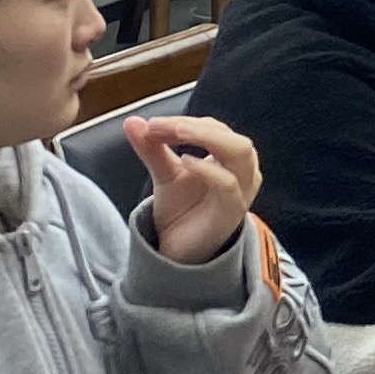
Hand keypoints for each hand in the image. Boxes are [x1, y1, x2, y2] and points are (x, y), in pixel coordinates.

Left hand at [127, 110, 264, 267]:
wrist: (180, 252)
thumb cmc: (181, 210)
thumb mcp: (164, 174)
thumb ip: (152, 149)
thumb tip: (131, 121)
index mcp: (229, 157)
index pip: (213, 128)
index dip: (183, 121)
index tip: (151, 125)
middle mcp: (243, 169)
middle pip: (231, 135)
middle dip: (197, 126)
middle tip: (160, 126)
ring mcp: (242, 189)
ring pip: (240, 152)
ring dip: (208, 137)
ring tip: (178, 132)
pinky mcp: (233, 210)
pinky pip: (229, 183)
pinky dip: (208, 169)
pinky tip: (185, 160)